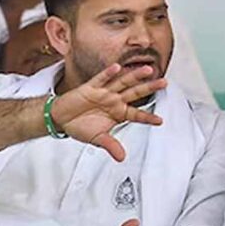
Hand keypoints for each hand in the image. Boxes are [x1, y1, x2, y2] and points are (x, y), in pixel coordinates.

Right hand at [51, 64, 166, 161]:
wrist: (61, 119)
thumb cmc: (80, 126)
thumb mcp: (98, 139)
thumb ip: (111, 146)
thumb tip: (121, 158)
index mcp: (118, 113)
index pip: (137, 115)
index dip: (148, 117)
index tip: (160, 121)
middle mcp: (114, 100)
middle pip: (135, 92)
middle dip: (149, 87)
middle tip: (164, 82)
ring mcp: (104, 93)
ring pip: (122, 82)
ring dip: (134, 76)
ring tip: (147, 70)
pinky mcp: (90, 87)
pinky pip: (101, 79)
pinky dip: (108, 73)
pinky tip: (118, 67)